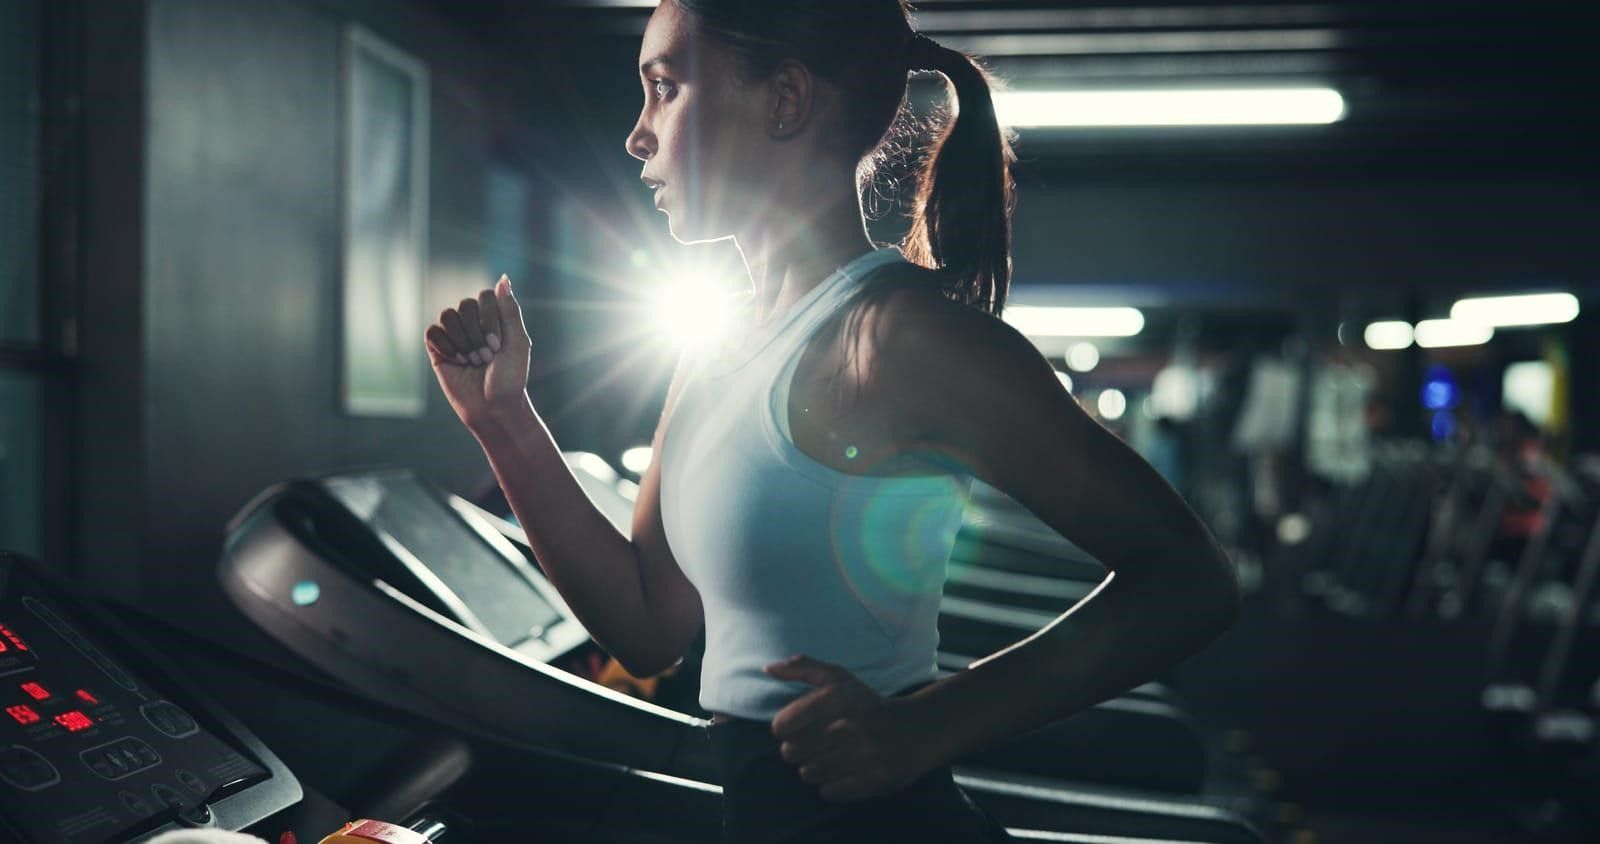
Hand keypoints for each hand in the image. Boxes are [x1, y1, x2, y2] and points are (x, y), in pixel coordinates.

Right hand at [425, 275, 531, 428]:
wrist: (494, 408)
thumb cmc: (511, 378)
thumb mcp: (518, 342)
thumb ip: (510, 309)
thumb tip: (504, 278)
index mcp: (494, 318)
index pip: (484, 295)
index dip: (490, 318)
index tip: (499, 344)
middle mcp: (473, 323)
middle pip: (465, 304)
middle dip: (478, 334)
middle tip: (486, 358)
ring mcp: (454, 335)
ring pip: (447, 316)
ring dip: (462, 342)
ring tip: (472, 362)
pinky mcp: (437, 349)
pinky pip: (432, 332)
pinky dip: (445, 347)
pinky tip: (455, 361)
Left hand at [765, 655, 934, 801]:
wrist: (915, 730)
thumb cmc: (866, 703)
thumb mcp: (838, 678)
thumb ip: (802, 668)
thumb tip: (767, 668)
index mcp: (835, 698)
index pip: (782, 725)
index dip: (785, 728)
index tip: (796, 727)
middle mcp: (848, 726)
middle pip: (791, 752)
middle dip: (797, 749)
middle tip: (813, 744)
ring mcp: (862, 755)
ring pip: (808, 773)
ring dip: (813, 768)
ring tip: (828, 757)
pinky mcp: (873, 779)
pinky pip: (829, 791)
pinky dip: (830, 785)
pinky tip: (842, 771)